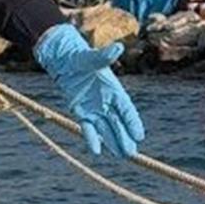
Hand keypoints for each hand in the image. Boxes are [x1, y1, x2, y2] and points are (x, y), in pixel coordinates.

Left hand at [34, 23, 144, 159]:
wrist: (65, 62)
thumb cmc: (81, 58)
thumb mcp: (92, 58)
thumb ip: (104, 56)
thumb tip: (118, 47)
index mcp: (114, 90)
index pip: (126, 110)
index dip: (132, 123)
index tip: (139, 136)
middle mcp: (107, 103)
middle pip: (118, 123)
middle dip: (125, 137)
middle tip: (132, 153)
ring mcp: (95, 109)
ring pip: (106, 129)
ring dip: (114, 142)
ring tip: (123, 155)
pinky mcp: (82, 113)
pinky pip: (88, 128)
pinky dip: (92, 139)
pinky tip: (96, 151)